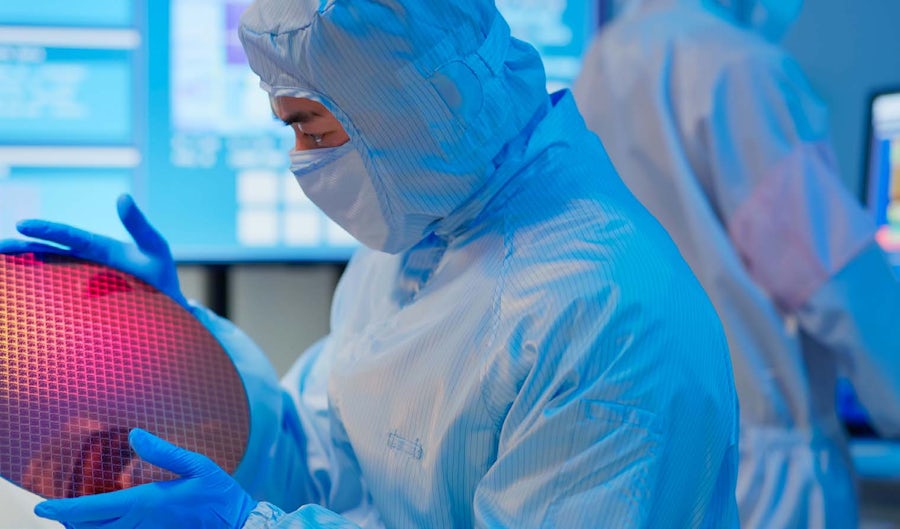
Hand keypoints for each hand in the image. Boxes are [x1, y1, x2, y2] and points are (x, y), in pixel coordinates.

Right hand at [0, 194, 187, 308]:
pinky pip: (57, 298)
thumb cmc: (162, 275)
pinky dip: (37, 298)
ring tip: (1, 266)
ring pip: (47, 275)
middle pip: (49, 254)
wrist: (171, 308)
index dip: (48, 231)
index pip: (71, 237)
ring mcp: (84, 283)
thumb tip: (122, 196)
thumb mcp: (154, 247)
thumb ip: (139, 225)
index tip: (22, 224)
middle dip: (23, 249)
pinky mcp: (84, 303)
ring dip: (23, 270)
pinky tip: (19, 300)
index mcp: (101, 248)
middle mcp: (88, 263)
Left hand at [34, 429, 256, 528]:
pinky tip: (107, 523)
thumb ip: (163, 452)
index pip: (92, 508)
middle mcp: (140, 524)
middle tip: (55, 510)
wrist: (238, 524)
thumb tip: (135, 435)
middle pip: (90, 528)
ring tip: (76, 518)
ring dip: (86, 528)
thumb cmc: (219, 494)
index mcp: (146, 502)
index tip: (42, 507)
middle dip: (69, 520)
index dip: (63, 509)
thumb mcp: (197, 464)